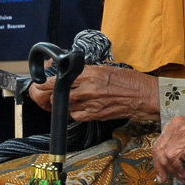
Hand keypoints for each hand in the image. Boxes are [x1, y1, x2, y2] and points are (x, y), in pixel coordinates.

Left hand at [27, 66, 159, 121]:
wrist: (143, 96)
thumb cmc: (129, 81)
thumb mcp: (106, 68)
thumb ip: (88, 71)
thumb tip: (73, 73)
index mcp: (91, 74)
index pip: (61, 79)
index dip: (46, 83)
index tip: (40, 84)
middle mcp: (88, 89)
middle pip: (59, 95)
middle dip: (51, 95)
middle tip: (50, 93)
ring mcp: (91, 104)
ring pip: (66, 106)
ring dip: (63, 103)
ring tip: (67, 99)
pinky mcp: (95, 115)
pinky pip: (76, 115)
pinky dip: (74, 112)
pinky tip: (79, 107)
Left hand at [153, 115, 184, 184]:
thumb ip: (177, 145)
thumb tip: (162, 166)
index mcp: (176, 124)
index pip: (158, 147)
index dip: (158, 165)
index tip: (162, 177)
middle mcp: (181, 125)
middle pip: (163, 153)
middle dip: (168, 170)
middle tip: (179, 178)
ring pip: (172, 156)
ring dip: (178, 170)